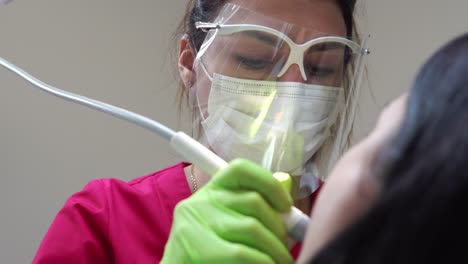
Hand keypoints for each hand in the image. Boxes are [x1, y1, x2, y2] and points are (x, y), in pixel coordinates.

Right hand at [161, 159, 293, 263]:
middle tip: (286, 245)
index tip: (286, 205)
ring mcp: (197, 224)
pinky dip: (265, 262)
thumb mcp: (225, 225)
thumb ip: (251, 213)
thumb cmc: (209, 253)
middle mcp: (200, 202)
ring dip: (276, 249)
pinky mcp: (199, 249)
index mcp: (210, 192)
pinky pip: (245, 254)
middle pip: (254, 201)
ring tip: (281, 261)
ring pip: (254, 228)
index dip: (269, 183)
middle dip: (280, 226)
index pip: (240, 170)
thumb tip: (289, 214)